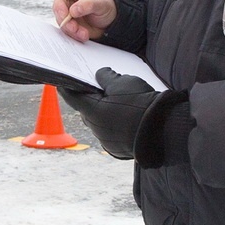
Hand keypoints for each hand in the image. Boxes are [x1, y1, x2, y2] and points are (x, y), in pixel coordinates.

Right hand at [53, 0, 116, 41]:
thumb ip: (88, 5)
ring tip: (84, 34)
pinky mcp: (68, 22)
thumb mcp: (101, 4)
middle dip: (66, 21)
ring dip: (71, 30)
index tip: (64, 15)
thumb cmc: (106, 7)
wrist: (110, 21)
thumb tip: (73, 10)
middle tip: (75, 29)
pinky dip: (73, 34)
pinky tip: (83, 35)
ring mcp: (67, 10)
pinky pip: (66, 29)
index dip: (59, 4)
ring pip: (61, 21)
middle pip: (58, 9)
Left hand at [60, 68, 189, 165]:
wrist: (162, 130)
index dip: (67, 87)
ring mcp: (106, 141)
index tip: (62, 81)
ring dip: (103, 113)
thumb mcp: (123, 82)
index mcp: (92, 111)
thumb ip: (107, 77)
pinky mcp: (117, 149)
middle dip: (90, 99)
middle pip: (86, 110)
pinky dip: (114, 125)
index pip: (72, 97)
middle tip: (98, 88)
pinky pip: (110, 134)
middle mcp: (95, 129)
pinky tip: (125, 118)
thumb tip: (100, 75)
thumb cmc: (140, 103)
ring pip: (98, 123)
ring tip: (117, 103)